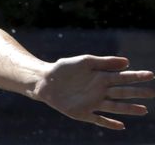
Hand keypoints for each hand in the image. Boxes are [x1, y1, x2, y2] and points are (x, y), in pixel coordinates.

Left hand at [35, 55, 154, 129]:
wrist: (45, 80)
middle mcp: (100, 91)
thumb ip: (104, 62)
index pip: (123, 77)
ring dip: (128, 109)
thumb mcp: (84, 61)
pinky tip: (121, 126)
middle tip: (153, 93)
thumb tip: (127, 62)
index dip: (136, 76)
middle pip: (122, 92)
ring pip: (115, 107)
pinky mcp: (82, 113)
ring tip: (143, 110)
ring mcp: (92, 103)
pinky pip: (99, 120)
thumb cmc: (64, 68)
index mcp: (101, 77)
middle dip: (137, 93)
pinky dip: (109, 123)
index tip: (151, 75)